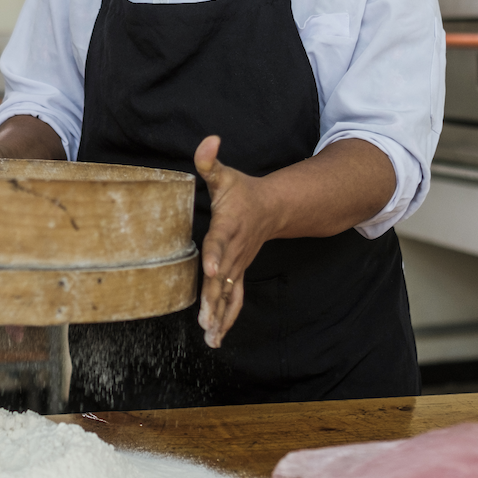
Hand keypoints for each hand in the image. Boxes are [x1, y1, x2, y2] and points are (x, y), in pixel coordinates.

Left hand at [194, 135, 278, 348]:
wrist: (272, 208)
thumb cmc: (242, 192)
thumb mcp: (224, 173)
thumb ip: (209, 160)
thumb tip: (208, 140)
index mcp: (228, 227)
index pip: (219, 242)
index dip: (214, 255)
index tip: (210, 269)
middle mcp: (233, 251)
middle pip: (223, 278)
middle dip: (214, 300)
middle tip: (205, 321)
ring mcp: (238, 265)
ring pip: (229, 294)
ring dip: (220, 316)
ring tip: (211, 337)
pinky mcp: (239, 273)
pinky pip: (235, 298)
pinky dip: (227, 317)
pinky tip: (217, 336)